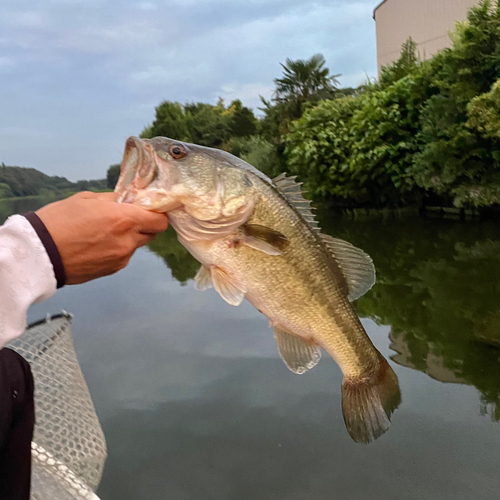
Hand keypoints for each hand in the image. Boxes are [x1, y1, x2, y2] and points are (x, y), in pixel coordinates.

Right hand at [36, 192, 168, 283]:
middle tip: (126, 218)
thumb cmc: (59, 221)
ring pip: (136, 245)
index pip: (160, 221)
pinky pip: (123, 257)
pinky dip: (117, 250)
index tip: (148, 210)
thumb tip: (127, 200)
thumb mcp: (86, 199)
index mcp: (125, 220)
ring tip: (105, 232)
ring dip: (129, 238)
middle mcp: (128, 241)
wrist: (39, 254)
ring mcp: (121, 259)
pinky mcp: (111, 270)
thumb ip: (113, 200)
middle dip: (144, 225)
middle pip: (151, 234)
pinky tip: (97, 245)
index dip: (157, 214)